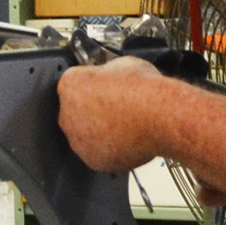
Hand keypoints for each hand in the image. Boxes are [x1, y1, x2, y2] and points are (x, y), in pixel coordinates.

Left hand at [56, 56, 167, 171]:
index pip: (74, 85)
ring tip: (126, 125)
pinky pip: (101, 154)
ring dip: (101, 132)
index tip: (104, 89)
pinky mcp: (94, 160)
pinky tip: (128, 139)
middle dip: (94, 112)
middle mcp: (67, 114)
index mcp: (70, 85)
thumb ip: (107, 74)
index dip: (92, 87)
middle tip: (117, 108)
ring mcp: (79, 141)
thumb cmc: (143, 91)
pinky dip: (112, 150)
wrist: (158, 117)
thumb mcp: (122, 64)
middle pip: (76, 113)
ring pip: (87, 136)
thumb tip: (112, 78)